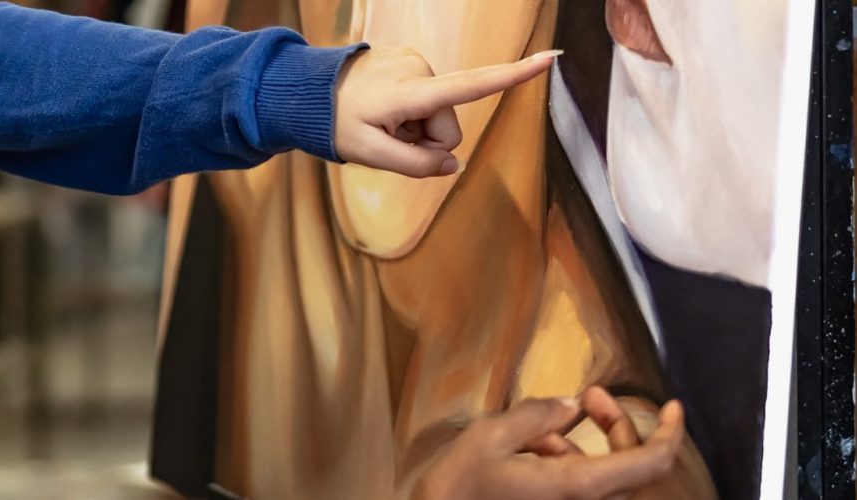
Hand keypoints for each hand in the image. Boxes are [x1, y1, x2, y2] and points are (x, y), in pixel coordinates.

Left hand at [332, 47, 560, 176]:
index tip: (549, 59)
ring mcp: (416, 61)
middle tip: (388, 138)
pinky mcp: (411, 60)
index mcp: (413, 91)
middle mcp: (420, 69)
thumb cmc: (335, 122)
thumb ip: (414, 165)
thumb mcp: (370, 154)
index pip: (471, 86)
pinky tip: (382, 109)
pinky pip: (425, 99)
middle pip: (448, 127)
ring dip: (414, 126)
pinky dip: (407, 111)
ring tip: (381, 122)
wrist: (307, 91)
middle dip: (425, 140)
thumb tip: (452, 167)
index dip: (513, 76)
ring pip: (437, 114)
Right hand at [413, 393, 687, 499]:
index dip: (670, 433)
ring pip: (602, 477)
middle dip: (617, 424)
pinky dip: (568, 464)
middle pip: (630, 466)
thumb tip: (569, 405)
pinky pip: (580, 489)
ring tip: (542, 426)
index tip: (671, 406)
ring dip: (584, 445)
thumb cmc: (455, 492)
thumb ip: (536, 416)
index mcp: (577, 488)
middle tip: (590, 396)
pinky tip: (533, 449)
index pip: (650, 463)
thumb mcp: (488, 438)